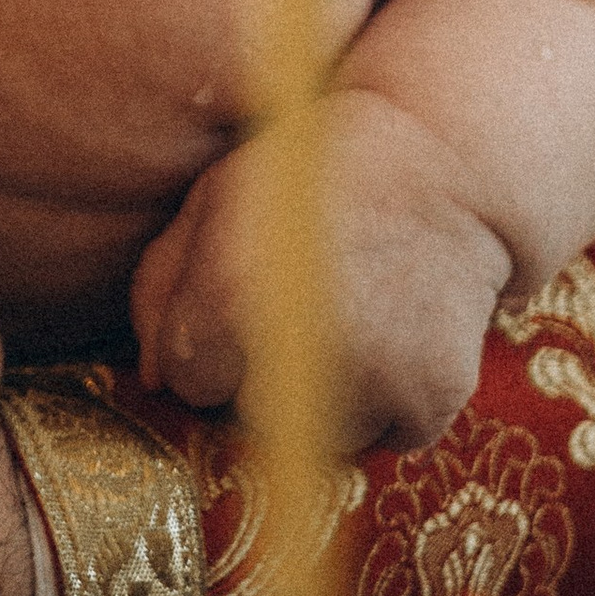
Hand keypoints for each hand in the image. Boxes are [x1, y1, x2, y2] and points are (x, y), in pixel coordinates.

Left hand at [130, 90, 510, 452]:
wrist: (439, 160)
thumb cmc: (308, 173)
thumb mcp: (213, 196)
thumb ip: (160, 284)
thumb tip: (154, 381)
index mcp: (228, 300)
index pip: (189, 381)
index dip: (210, 341)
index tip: (239, 302)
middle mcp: (297, 354)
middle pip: (250, 418)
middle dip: (259, 375)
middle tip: (300, 304)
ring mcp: (370, 384)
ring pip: (321, 436)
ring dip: (327, 395)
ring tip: (350, 317)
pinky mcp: (430, 401)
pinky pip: (391, 434)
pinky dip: (392, 399)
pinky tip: (396, 333)